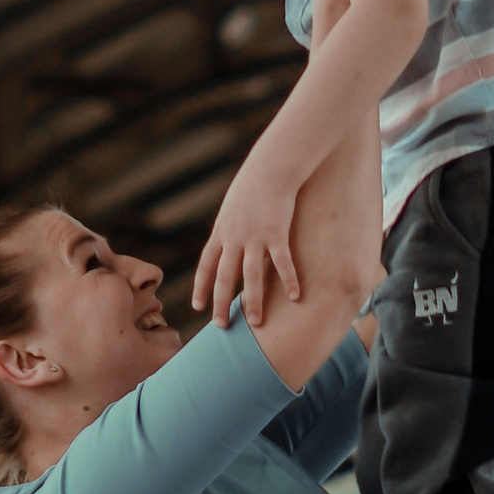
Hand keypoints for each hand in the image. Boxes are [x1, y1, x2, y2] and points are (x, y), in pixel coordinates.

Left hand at [194, 139, 308, 325]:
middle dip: (221, 303)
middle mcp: (234, 237)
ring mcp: (255, 236)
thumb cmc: (253, 186)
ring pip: (251, 275)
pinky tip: (295, 296)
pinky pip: (282, 262)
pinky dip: (289, 280)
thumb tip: (228, 246)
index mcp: (221, 232)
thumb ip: (229, 229)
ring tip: (255, 322)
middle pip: (225, 277)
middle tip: (221, 327)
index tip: (198, 307)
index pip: (206, 266)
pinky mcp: (277, 232)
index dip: (202, 287)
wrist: (271, 166)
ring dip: (253, 301)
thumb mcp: (233, 208)